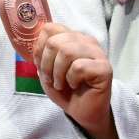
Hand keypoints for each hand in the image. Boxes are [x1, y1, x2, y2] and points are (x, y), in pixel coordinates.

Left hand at [32, 22, 121, 138]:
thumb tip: (33, 41)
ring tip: (60, 83)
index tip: (40, 64)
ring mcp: (98, 54)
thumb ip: (42, 52)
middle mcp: (87, 41)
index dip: (39, 47)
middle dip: (46, 63)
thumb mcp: (47, 68)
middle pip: (56, 41)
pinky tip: (75, 85)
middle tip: (51, 78)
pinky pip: (79, 67)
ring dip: (57, 72)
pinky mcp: (104, 68)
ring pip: (67, 51)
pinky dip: (70, 79)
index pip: (51, 28)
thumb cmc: (65, 88)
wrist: (81, 111)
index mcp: (73, 38)